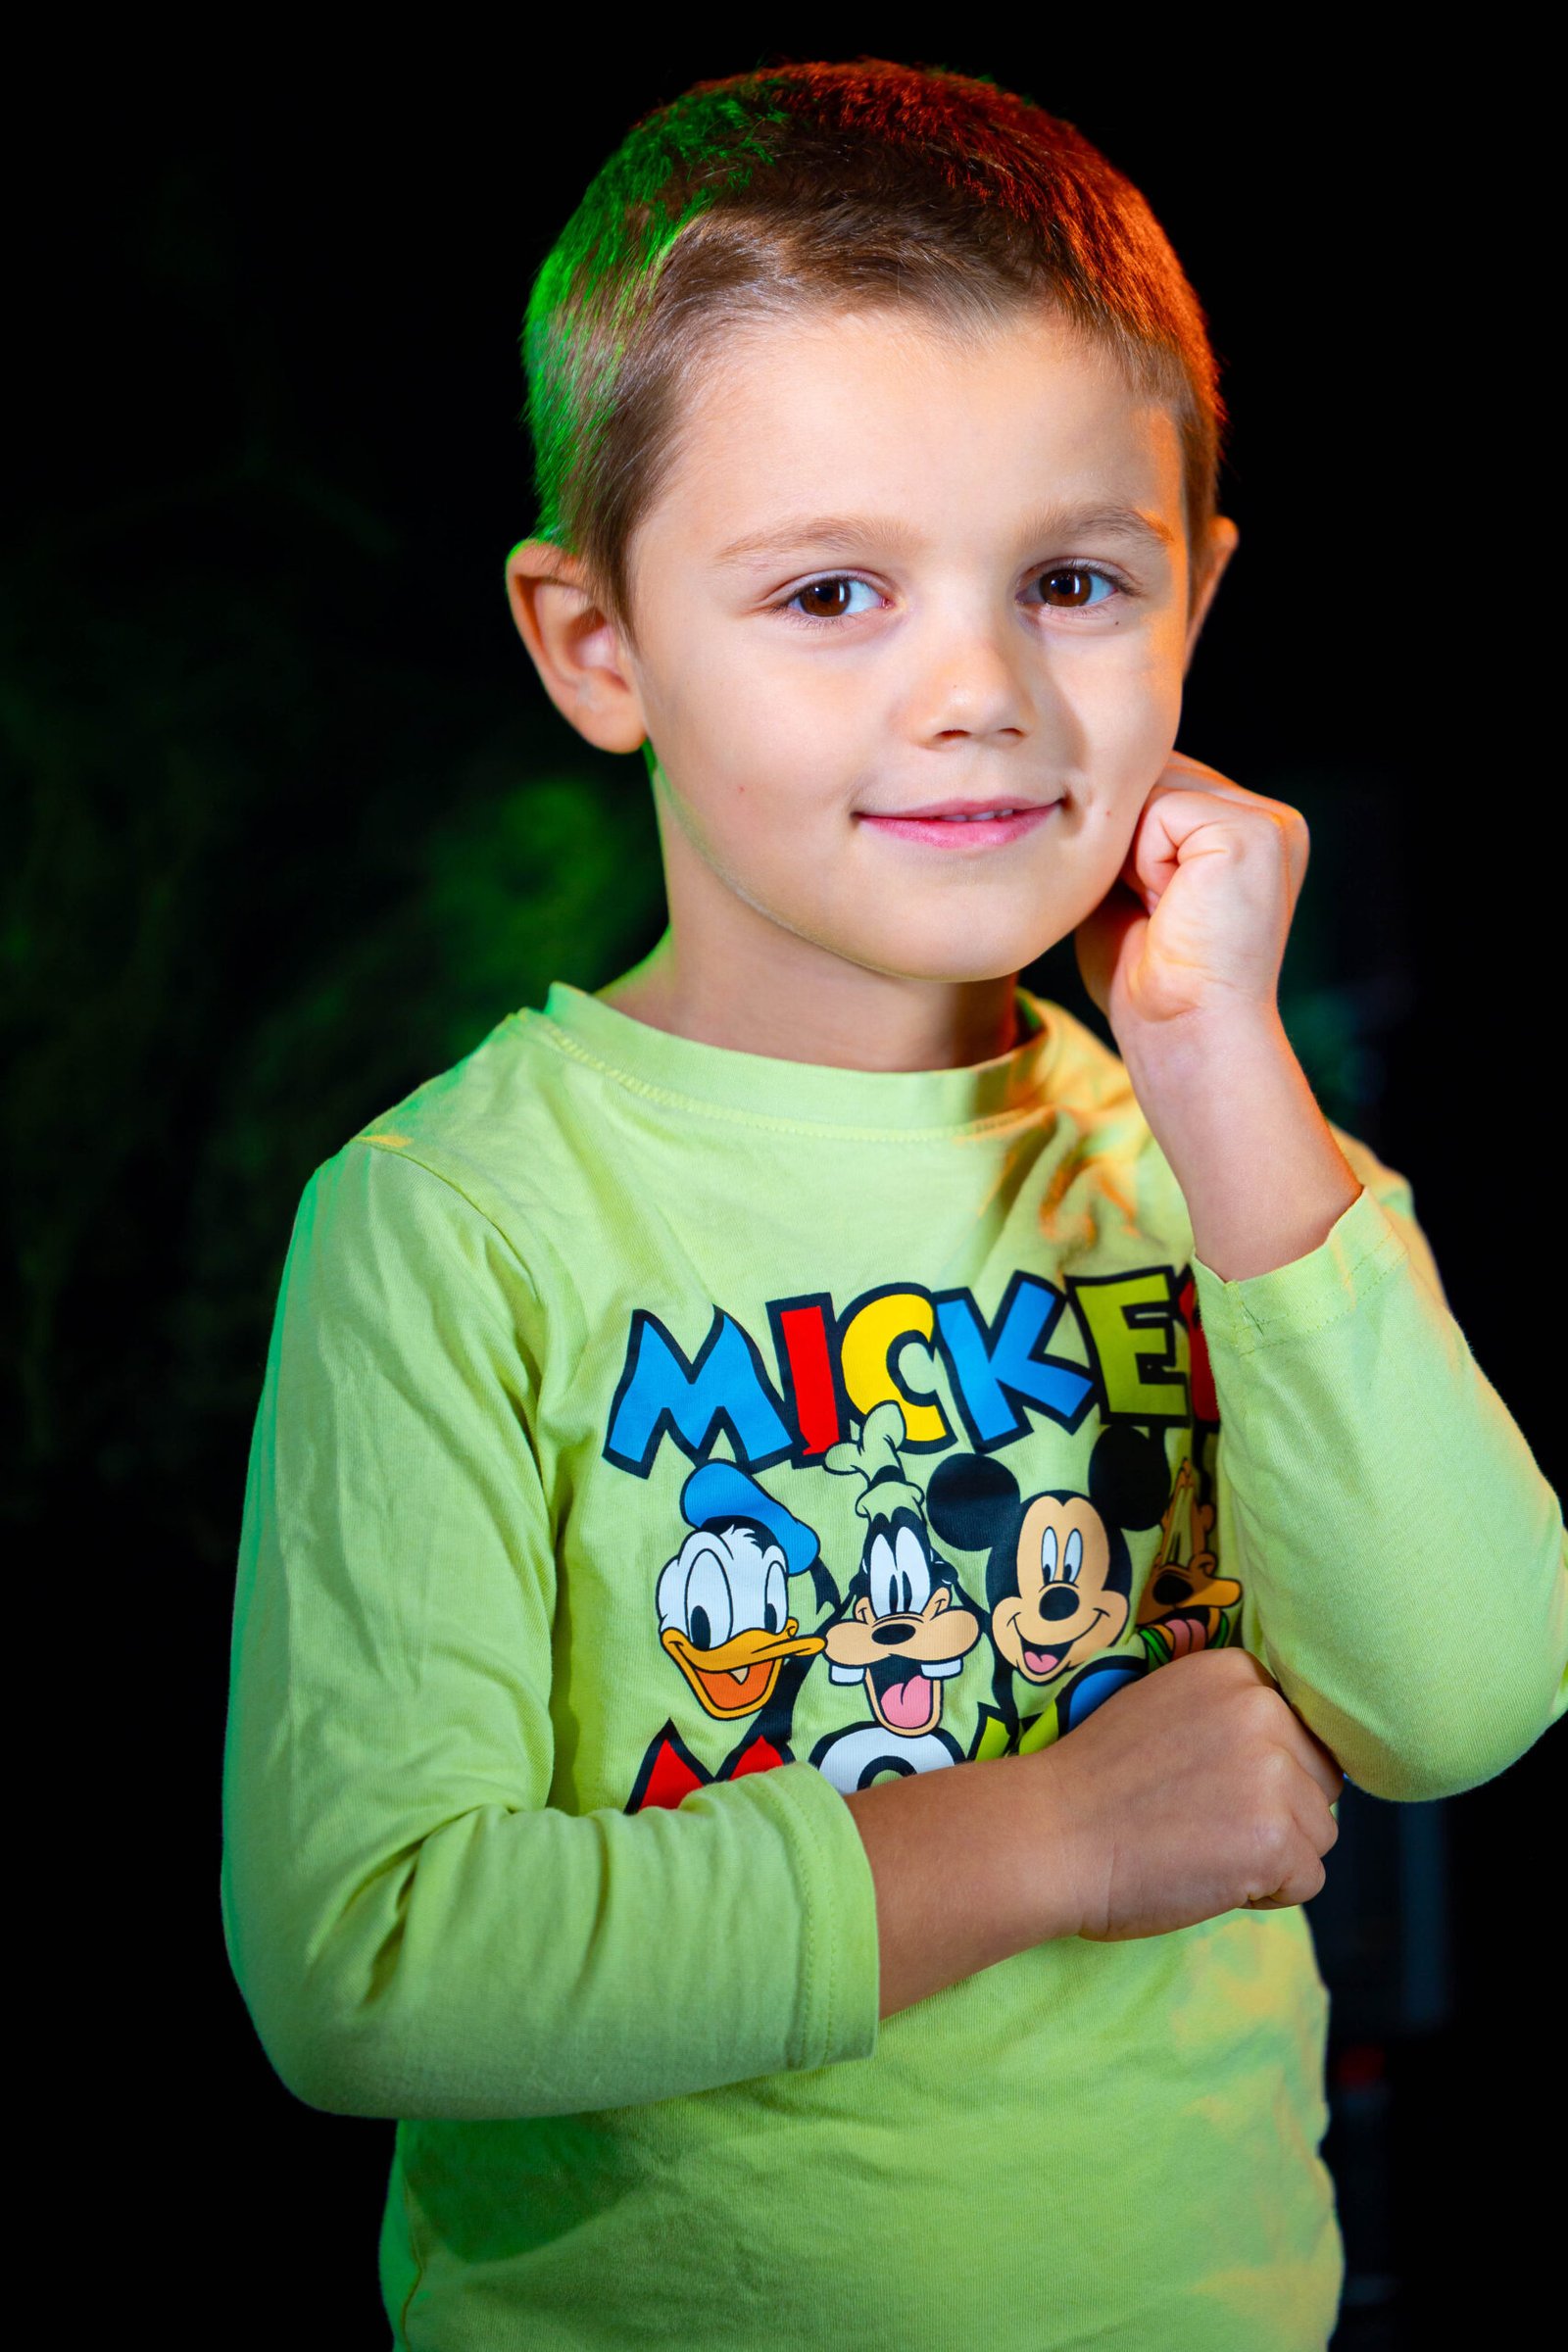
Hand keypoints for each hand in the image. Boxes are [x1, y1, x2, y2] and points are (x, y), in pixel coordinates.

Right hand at [1029, 1648, 1342, 1942]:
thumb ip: (1229, 1716)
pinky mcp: (1276, 1840)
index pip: (1301, 1729)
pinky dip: (1268, 1893)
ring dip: (1273, 1853)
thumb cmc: (1097, 1781)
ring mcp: (1274, 1775)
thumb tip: (1290, 1751)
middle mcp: (1264, 1711)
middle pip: (1320, 1778)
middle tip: (1208, 1824)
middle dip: (1280, 1810)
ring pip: (1319, 1832)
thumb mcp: (1166, 1707)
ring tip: (1204, 1848)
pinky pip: (1308, 1880)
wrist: (1052, 1835)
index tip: (1212, 1785)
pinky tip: (1211, 1876)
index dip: (1265, 1769)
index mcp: (1236, 1672)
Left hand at [1075, 754, 1309, 1046]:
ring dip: (1133, 855)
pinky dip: (1145, 863)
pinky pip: (1161, 810)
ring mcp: (1270, 821)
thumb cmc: (1145, 977)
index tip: (1145, 905)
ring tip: (1165, 910)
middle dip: (1126, 842)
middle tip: (1155, 912)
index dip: (1123, 837)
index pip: (1158, 781)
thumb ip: (1127, 827)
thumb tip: (1087, 777)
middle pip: (1153, 774)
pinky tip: (1171, 906)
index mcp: (1245, 829)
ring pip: (1152, 789)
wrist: (1180, 1032)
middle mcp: (1269, 817)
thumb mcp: (1128, 882)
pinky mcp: (1258, 830)